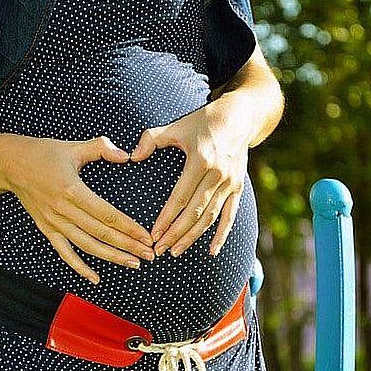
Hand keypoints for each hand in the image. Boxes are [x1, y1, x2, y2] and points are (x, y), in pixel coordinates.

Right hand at [0, 134, 153, 283]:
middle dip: (128, 246)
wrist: (9, 164)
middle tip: (149, 255)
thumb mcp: (74, 146)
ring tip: (133, 264)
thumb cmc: (43, 153)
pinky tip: (96, 278)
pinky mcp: (46, 229)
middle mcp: (62, 210)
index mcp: (72, 190)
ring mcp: (53, 222)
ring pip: (87, 246)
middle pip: (101, 234)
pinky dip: (80, 267)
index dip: (129, 228)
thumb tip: (125, 155)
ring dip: (112, 257)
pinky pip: (65, 253)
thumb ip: (102, 148)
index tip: (146, 236)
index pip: (107, 215)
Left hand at [130, 95, 254, 257]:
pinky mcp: (238, 188)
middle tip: (159, 250)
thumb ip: (151, 139)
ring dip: (192, 237)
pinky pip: (230, 216)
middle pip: (195, 212)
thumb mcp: (176, 126)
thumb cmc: (201, 122)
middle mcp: (218, 174)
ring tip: (175, 251)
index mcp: (200, 160)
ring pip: (210, 217)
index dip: (166, 218)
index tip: (153, 234)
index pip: (180, 197)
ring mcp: (230, 183)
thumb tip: (132, 156)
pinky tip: (212, 252)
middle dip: (176, 233)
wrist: (238, 118)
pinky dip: (222, 235)